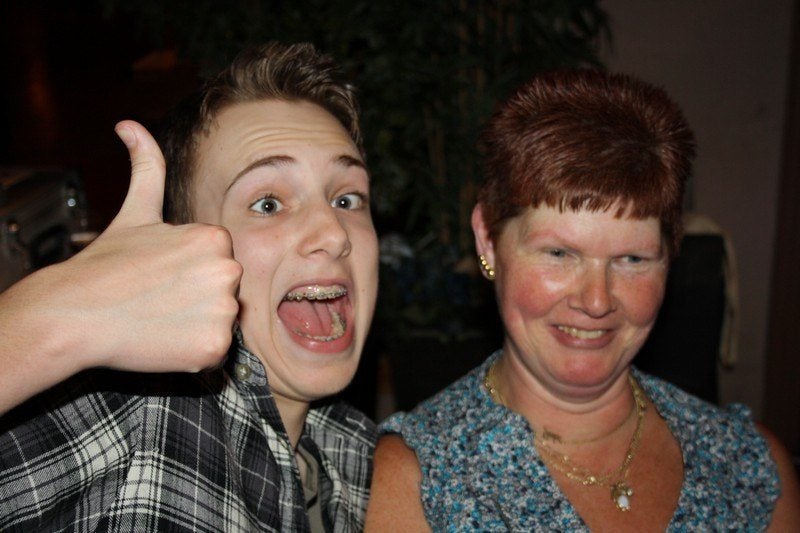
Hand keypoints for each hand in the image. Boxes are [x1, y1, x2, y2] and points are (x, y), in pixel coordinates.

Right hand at [68, 120, 242, 371]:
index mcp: (215, 237)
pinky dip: (193, 353)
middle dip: (198, 297)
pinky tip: (164, 339)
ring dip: (196, 325)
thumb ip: (146, 167)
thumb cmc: (104, 266)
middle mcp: (227, 271)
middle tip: (159, 299)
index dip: (191, 272)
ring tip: (159, 317)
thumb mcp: (133, 211)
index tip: (162, 276)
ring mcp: (222, 311)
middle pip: (225, 290)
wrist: (74, 315)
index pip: (220, 260)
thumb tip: (129, 124)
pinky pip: (214, 352)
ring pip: (221, 321)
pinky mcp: (213, 347)